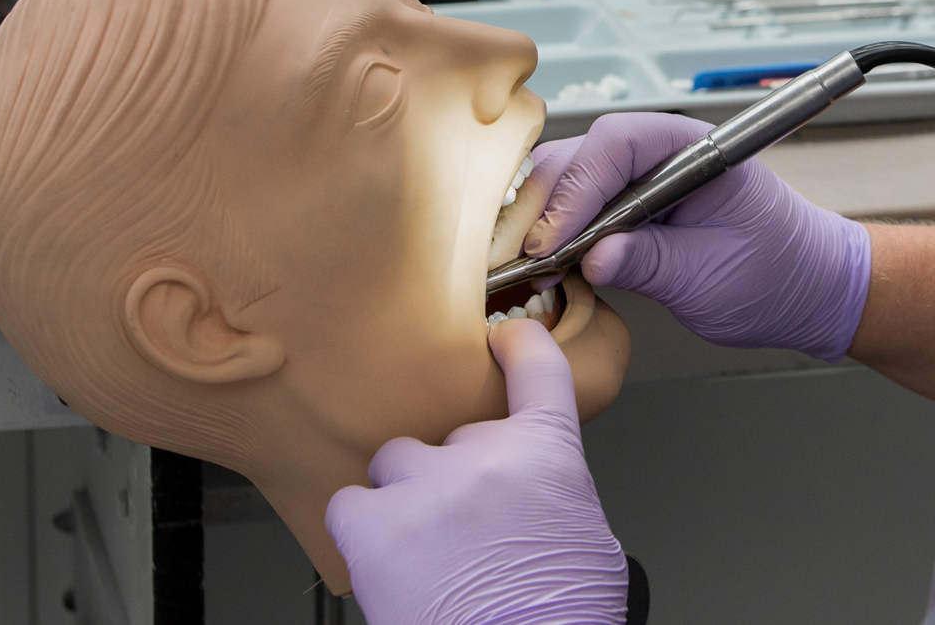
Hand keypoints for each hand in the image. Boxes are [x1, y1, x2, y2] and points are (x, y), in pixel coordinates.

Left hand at [325, 320, 627, 624]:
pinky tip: (388, 558)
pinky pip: (349, 502)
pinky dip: (361, 526)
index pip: (537, 367)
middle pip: (453, 436)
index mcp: (548, 451)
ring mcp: (427, 485)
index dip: (519, 344)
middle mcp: (485, 454)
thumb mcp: (585, 534)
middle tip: (468, 532)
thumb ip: (549, 485)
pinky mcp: (376, 526)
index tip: (507, 337)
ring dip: (405, 495)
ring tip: (424, 549)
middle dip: (456, 475)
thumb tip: (526, 483)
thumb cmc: (559, 614)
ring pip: (396, 461)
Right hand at [523, 113, 871, 362]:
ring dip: (547, 217)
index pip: (618, 144)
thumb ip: (653, 265)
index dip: (578, 188)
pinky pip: (582, 205)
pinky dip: (559, 231)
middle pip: (584, 155)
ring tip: (533, 262)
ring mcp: (645, 177)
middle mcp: (665, 153)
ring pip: (573, 177)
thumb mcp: (714, 278)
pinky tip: (549, 262)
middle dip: (549, 202)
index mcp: (697, 150)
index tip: (555, 239)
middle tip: (528, 256)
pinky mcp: (632, 206)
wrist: (807, 289)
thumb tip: (596, 259)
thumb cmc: (779, 274)